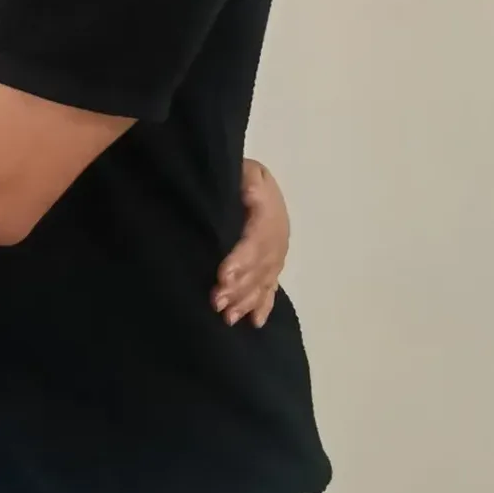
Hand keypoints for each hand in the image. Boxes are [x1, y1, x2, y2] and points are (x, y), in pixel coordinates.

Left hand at [213, 159, 288, 327]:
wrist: (258, 177)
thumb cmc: (244, 174)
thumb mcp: (248, 169)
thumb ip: (250, 181)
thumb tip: (251, 194)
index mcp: (267, 214)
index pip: (255, 242)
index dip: (240, 261)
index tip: (222, 276)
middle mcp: (276, 238)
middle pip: (259, 267)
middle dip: (239, 287)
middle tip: (216, 302)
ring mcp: (277, 253)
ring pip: (264, 281)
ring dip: (247, 300)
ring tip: (228, 317)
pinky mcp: (273, 262)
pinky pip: (271, 286)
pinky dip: (264, 305)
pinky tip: (255, 322)